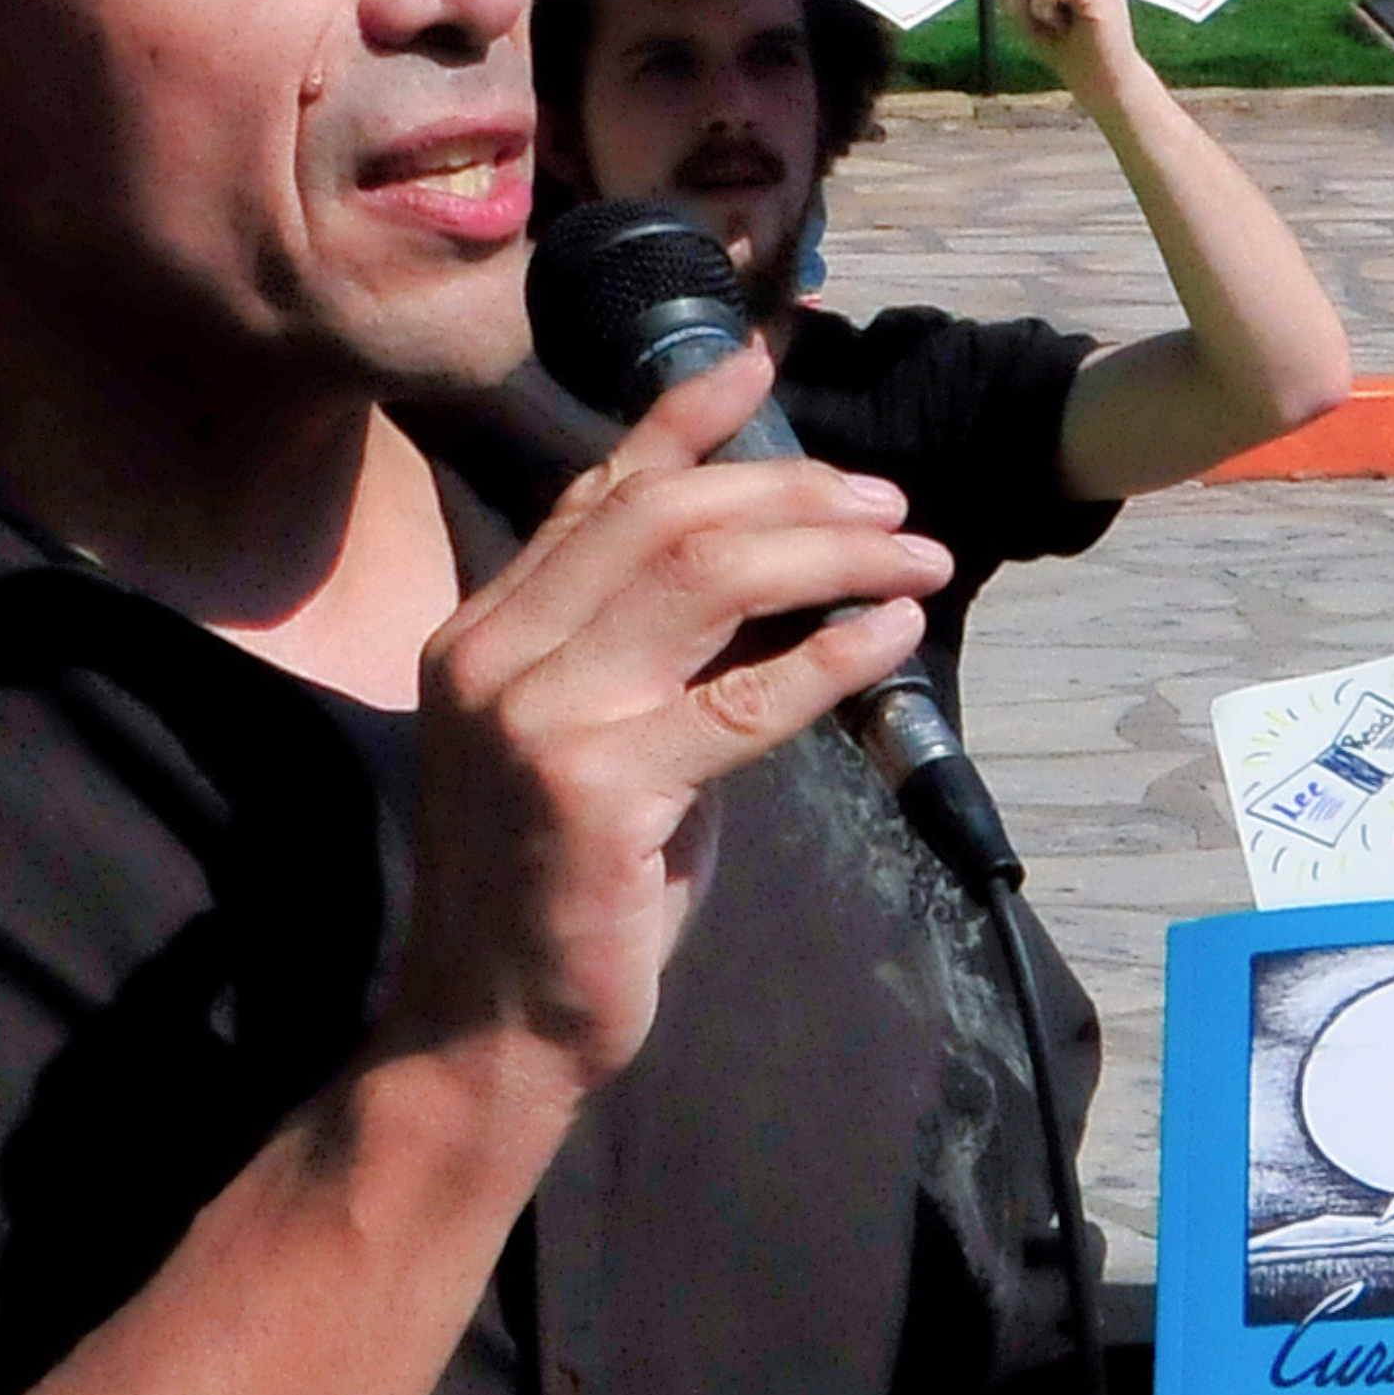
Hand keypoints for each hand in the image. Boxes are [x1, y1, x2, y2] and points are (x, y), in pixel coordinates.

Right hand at [397, 346, 948, 1093]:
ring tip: (912, 554)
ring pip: (705, 579)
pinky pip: (742, 700)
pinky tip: (894, 632)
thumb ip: (656, 658)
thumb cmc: (562, 893)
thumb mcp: (596, 743)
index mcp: (481, 631)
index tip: (761, 366)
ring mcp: (535, 719)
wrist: (491, 1029)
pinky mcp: (593, 790)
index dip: (682, 420)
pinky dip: (833, 654)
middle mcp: (493, 654)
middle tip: (886, 502)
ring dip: (828, 552)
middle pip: (662, 517)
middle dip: (791, 490)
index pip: (595, 493)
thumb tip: (784, 576)